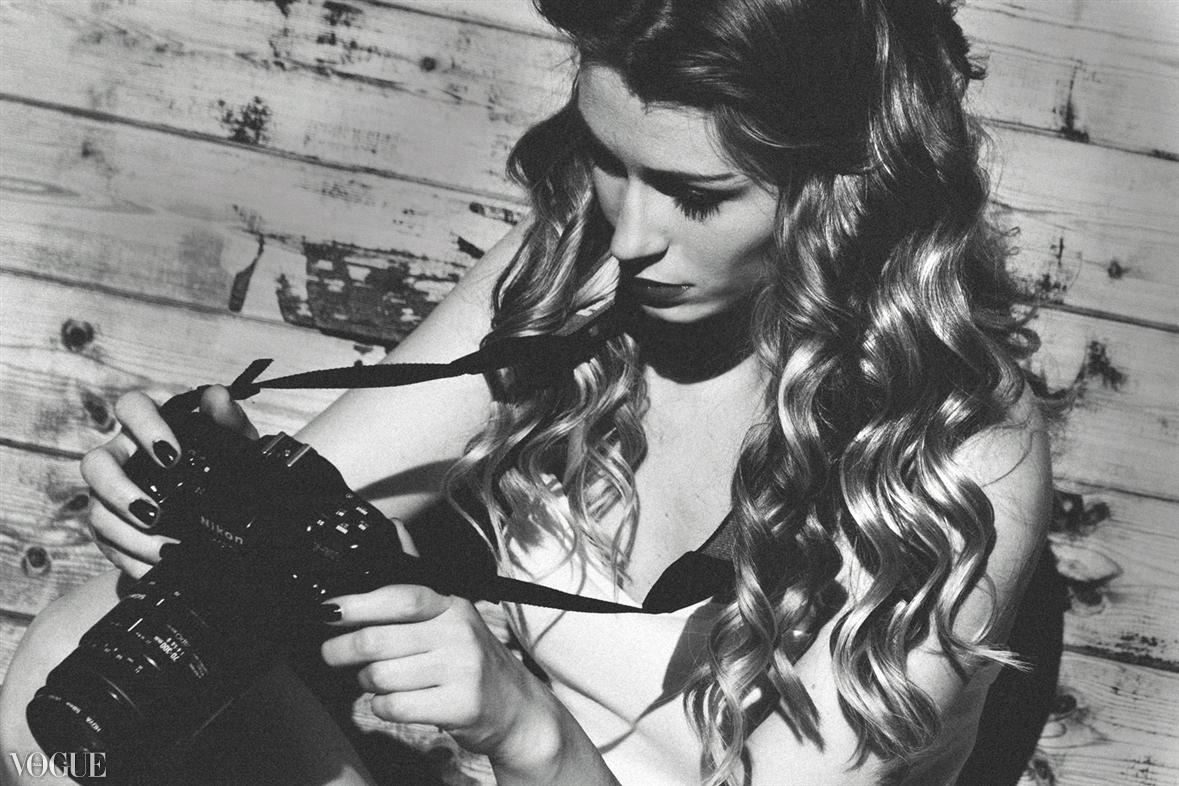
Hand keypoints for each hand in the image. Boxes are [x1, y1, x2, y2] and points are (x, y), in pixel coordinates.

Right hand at [80, 385, 257, 577]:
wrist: (216, 520)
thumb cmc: (218, 468)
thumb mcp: (234, 446)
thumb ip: (228, 421)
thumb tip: (220, 398)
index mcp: (148, 429)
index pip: (131, 407)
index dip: (145, 427)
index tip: (173, 456)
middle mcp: (122, 459)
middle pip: (95, 464)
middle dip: (119, 490)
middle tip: (155, 512)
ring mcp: (110, 497)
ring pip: (98, 511)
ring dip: (130, 534)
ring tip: (165, 549)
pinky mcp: (111, 531)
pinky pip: (109, 546)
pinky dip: (134, 560)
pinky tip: (156, 567)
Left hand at [319, 585, 559, 763]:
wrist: (515, 707)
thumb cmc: (471, 659)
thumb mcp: (451, 612)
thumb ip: (417, 576)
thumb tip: (393, 527)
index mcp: (452, 604)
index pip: (401, 597)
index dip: (359, 603)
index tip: (329, 609)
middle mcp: (458, 632)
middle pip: (380, 640)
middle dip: (342, 649)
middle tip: (330, 653)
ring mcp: (461, 669)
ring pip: (382, 676)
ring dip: (366, 682)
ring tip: (375, 679)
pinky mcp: (458, 705)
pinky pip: (396, 707)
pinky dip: (382, 707)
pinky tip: (392, 701)